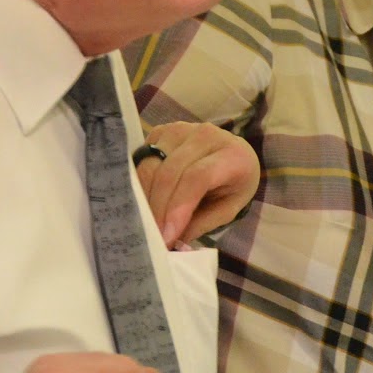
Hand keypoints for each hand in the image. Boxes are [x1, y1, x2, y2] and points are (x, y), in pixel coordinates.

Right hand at [135, 122, 257, 245]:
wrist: (232, 153)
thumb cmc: (233, 184)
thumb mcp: (227, 209)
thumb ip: (200, 224)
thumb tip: (168, 242)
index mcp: (231, 155)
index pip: (197, 178)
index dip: (178, 206)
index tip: (166, 235)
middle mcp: (205, 135)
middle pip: (169, 171)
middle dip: (157, 208)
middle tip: (151, 236)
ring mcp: (180, 129)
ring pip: (150, 164)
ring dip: (144, 197)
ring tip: (145, 223)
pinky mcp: (160, 131)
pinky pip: (142, 159)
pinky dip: (139, 184)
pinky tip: (143, 202)